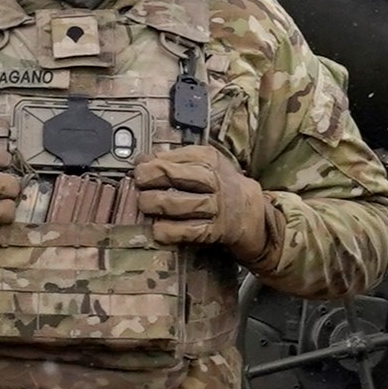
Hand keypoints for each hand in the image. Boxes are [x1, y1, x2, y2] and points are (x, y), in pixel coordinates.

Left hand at [133, 142, 275, 257]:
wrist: (249, 211)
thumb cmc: (219, 184)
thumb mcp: (203, 163)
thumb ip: (174, 160)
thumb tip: (141, 161)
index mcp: (209, 159)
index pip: (177, 157)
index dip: (153, 162)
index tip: (138, 168)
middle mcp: (214, 181)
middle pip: (179, 177)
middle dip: (153, 179)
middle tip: (138, 183)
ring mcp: (215, 207)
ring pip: (183, 204)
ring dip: (158, 204)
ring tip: (144, 204)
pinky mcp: (214, 230)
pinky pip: (190, 231)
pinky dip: (171, 231)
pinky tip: (157, 230)